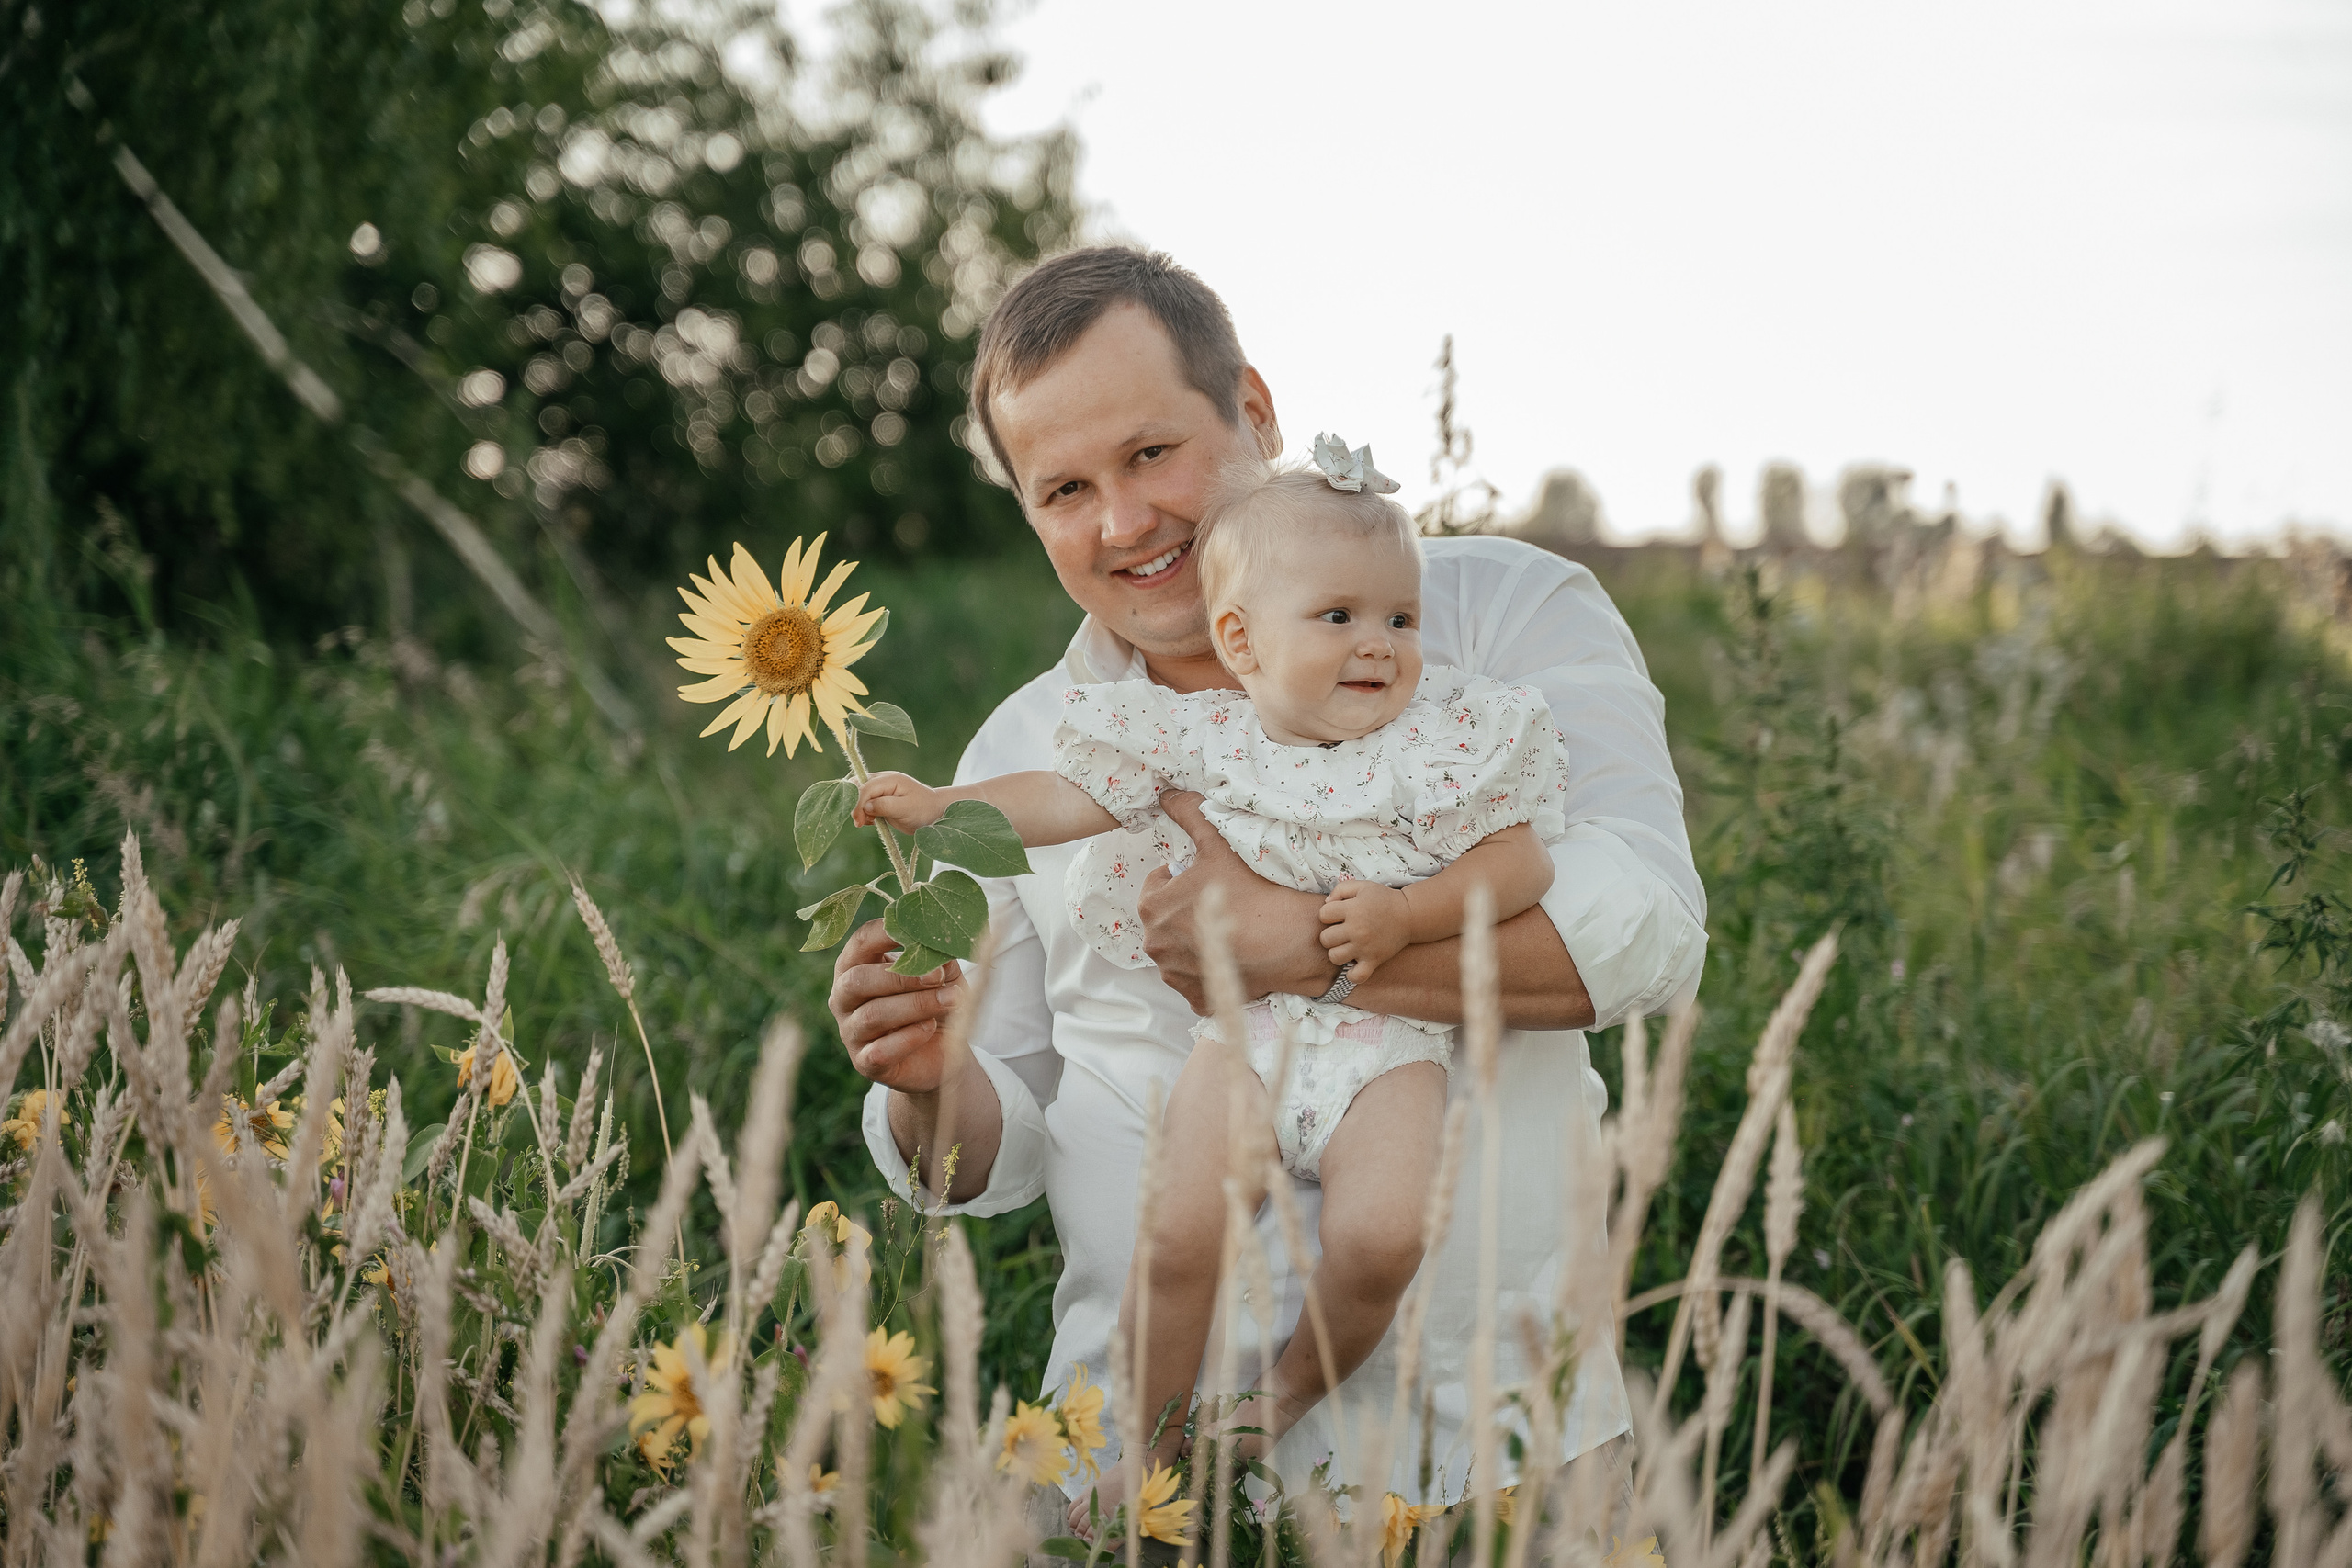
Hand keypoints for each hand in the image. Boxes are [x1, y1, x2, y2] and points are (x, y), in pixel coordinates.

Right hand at [828, 918, 963, 1091]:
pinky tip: (930, 1028)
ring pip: (872, 1015)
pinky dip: (909, 1038)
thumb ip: (939, 958)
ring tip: (949, 1001)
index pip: (860, 942)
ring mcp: (850, 1031)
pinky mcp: (864, 1062)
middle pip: (857, 980)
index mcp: (858, 965)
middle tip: (937, 977)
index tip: (918, 931)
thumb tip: (941, 945)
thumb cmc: (935, 1002)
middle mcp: (845, 997)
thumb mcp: (943, 976)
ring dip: (915, 1006)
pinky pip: (879, 1051)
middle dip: (901, 977)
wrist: (942, 1052)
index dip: (886, 933)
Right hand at [854, 771, 941, 831]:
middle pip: (857, 786)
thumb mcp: (906, 809)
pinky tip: (872, 821)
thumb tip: (865, 806)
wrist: (934, 813)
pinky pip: (864, 802)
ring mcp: (881, 789)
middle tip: (860, 822)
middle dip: (855, 804)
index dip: (858, 804)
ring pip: (858, 793)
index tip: (859, 821)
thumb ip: (885, 805)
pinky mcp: (880, 799)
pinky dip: (863, 812)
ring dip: (858, 809)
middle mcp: (883, 781)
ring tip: (869, 822)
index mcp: (890, 779)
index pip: (866, 787)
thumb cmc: (923, 809)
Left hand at [1140, 791, 1337, 1013]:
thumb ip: (1189, 815)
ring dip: (1197, 941)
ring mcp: (1175, 976)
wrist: (1291, 941)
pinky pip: (1198, 981)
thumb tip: (1166, 793)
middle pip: (1167, 920)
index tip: (1209, 881)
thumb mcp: (1218, 846)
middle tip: (1222, 904)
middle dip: (1187, 912)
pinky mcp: (1198, 998)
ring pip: (1181, 951)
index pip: (1158, 885)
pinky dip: (1212, 971)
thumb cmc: (1253, 891)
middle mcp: (1155, 945)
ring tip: (1231, 930)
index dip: (1183, 879)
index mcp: (1152, 908)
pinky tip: (1234, 956)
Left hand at [1318, 880, 1411, 981]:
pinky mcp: (1374, 960)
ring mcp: (1365, 947)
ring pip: (1334, 957)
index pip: (1323, 915)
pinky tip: (1355, 964)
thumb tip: (1326, 902)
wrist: (1410, 914)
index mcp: (1353, 909)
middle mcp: (1357, 929)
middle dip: (1330, 934)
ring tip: (1347, 946)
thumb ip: (1341, 889)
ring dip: (1338, 952)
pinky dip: (1352, 974)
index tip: (1339, 915)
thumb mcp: (1363, 886)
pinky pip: (1356, 976)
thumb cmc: (1384, 900)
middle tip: (1342, 932)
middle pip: (1325, 939)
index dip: (1328, 914)